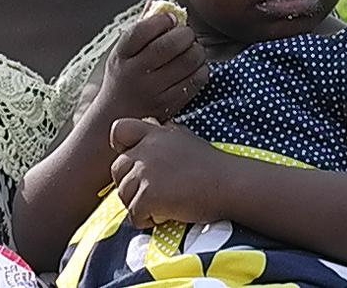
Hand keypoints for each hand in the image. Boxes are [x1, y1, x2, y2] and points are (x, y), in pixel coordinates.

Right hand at [99, 14, 208, 121]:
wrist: (116, 116)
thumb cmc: (124, 77)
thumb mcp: (122, 53)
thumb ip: (142, 29)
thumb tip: (163, 5)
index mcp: (121, 56)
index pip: (141, 31)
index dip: (162, 20)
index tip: (171, 18)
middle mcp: (135, 73)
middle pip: (168, 46)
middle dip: (185, 34)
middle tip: (187, 34)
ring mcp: (153, 91)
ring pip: (186, 62)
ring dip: (197, 50)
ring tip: (193, 49)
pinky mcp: (170, 104)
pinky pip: (195, 80)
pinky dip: (201, 69)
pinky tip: (195, 67)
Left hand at [109, 118, 227, 227]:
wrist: (229, 184)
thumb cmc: (212, 165)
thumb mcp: (185, 138)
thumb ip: (162, 134)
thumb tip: (150, 125)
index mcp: (155, 133)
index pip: (119, 130)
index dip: (122, 147)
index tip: (137, 161)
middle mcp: (147, 149)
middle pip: (117, 169)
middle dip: (130, 183)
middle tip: (154, 191)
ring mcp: (145, 172)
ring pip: (123, 195)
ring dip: (139, 204)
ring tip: (165, 203)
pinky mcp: (148, 195)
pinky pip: (134, 215)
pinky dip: (147, 220)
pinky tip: (167, 214)